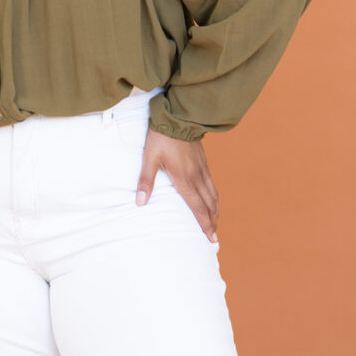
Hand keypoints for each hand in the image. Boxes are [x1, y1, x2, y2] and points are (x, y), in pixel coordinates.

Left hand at [136, 128, 218, 242]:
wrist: (177, 117)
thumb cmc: (161, 137)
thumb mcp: (150, 158)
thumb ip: (146, 181)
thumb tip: (140, 202)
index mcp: (184, 178)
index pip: (197, 207)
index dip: (205, 224)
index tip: (211, 238)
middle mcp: (196, 176)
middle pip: (209, 204)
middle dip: (212, 221)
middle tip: (214, 237)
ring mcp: (201, 168)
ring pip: (213, 193)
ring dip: (215, 209)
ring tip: (215, 221)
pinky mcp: (203, 160)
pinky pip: (211, 183)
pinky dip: (214, 196)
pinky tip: (211, 198)